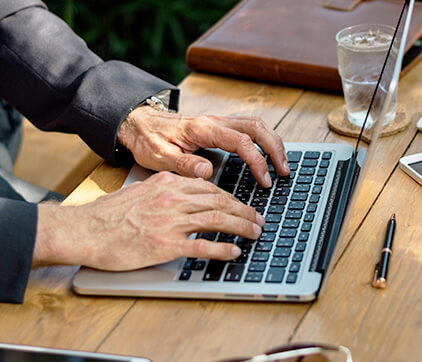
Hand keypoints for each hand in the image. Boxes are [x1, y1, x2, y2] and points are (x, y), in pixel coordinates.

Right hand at [33, 172, 262, 269]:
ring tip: (255, 233)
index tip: (243, 205)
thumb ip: (164, 192)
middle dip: (244, 211)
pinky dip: (223, 249)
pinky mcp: (166, 244)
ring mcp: (171, 222)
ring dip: (242, 226)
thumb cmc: (106, 216)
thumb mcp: (140, 192)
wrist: (83, 230)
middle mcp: (173, 199)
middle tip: (259, 220)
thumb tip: (184, 198)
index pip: (210, 187)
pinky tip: (235, 252)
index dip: (232, 197)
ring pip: (218, 219)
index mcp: (167, 184)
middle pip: (220, 201)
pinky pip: (203, 246)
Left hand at [117, 106, 289, 187]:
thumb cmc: (147, 140)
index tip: (264, 180)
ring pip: (256, 125)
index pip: (241, 142)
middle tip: (285, 171)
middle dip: (275, 149)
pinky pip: (249, 128)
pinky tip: (268, 155)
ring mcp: (219, 122)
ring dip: (273, 142)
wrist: (137, 123)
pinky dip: (264, 140)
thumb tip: (206, 172)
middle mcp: (214, 121)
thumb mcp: (158, 156)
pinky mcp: (219, 126)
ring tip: (282, 164)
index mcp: (202, 129)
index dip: (257, 161)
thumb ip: (182, 164)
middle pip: (257, 127)